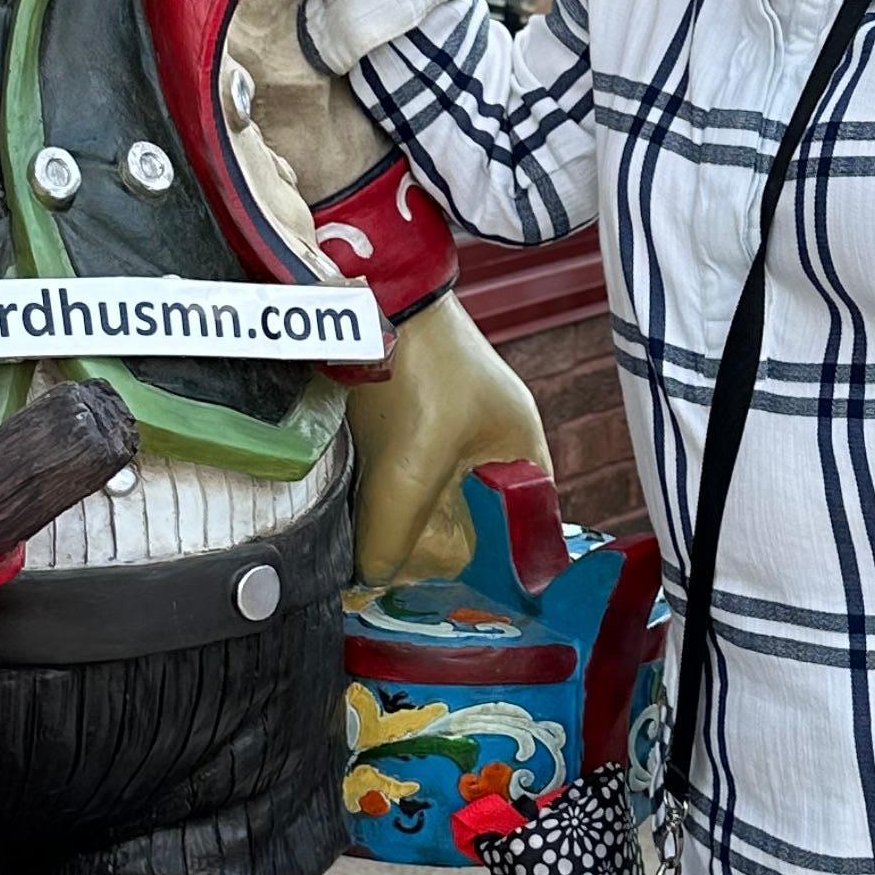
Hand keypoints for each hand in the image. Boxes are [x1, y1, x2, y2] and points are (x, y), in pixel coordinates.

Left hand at [345, 292, 546, 581]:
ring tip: (363, 530)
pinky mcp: (409, 417)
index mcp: (521, 453)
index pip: (517, 533)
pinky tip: (353, 499)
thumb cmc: (415, 368)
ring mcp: (450, 429)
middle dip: (426, 541)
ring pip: (426, 499)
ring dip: (396, 516)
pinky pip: (398, 473)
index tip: (438, 584)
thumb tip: (374, 578)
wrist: (369, 291)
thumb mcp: (410, 466)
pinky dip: (378, 490)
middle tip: (386, 558)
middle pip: (466, 521)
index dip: (483, 565)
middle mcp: (492, 445)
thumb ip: (396, 533)